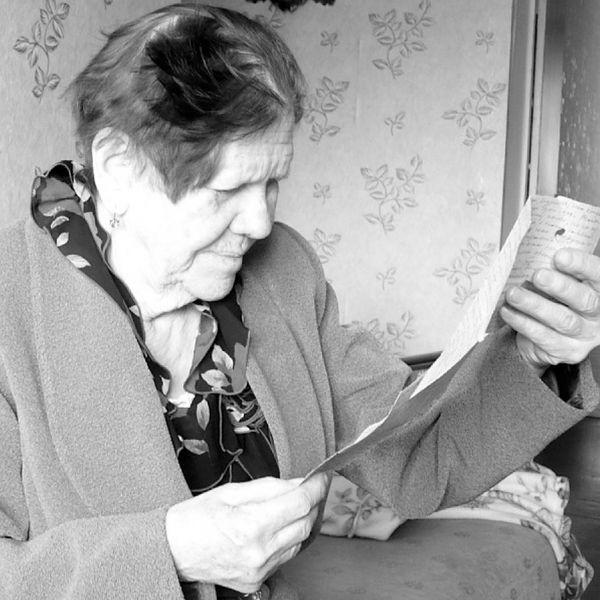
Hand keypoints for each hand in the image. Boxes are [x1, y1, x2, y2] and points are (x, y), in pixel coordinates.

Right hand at [165, 474, 329, 593]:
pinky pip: (286, 556)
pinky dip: (290, 538)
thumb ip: (270, 487)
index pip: (299, 503)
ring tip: (295, 504)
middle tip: (312, 487)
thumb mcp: (232, 491)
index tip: (322, 476)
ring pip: (299, 541)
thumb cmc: (197, 518)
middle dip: (312, 502)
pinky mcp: (257, 580)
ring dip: (303, 520)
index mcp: (251, 525)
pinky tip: (282, 525)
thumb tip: (298, 482)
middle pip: (305, 524)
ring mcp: (259, 570)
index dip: (316, 487)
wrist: (174, 550)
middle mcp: (259, 552)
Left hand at [500, 248, 599, 373]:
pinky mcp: (566, 351)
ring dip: (534, 305)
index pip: (598, 275)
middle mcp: (598, 315)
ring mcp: (584, 336)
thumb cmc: (553, 300)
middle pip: (585, 300)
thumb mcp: (559, 282)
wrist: (544, 336)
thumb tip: (533, 250)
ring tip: (513, 293)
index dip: (582, 265)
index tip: (559, 256)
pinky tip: (508, 311)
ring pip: (562, 320)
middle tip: (538, 275)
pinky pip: (543, 336)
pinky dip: (523, 322)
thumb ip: (554, 270)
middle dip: (560, 286)